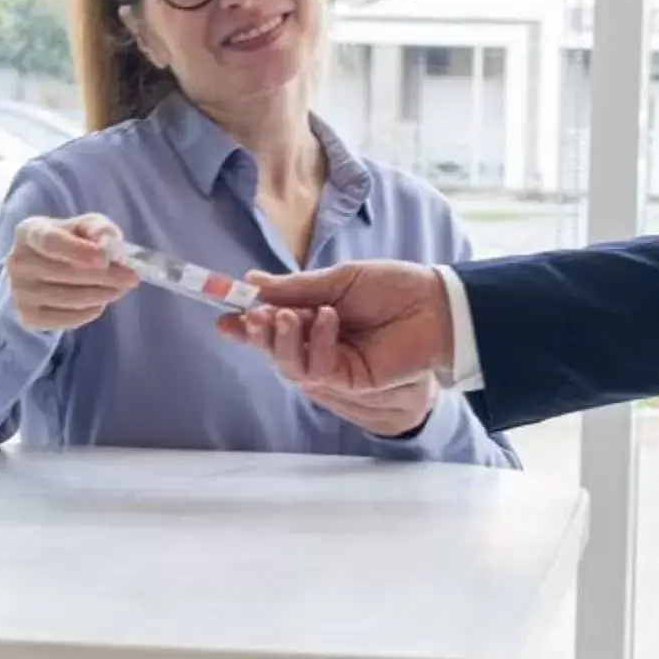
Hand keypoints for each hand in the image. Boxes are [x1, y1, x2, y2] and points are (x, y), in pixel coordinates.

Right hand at [3, 213, 137, 332]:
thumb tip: (108, 247)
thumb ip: (100, 230)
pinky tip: (99, 302)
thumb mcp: (84, 227)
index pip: (51, 241)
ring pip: (69, 298)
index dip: (77, 251)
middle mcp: (18, 262)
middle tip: (132, 279)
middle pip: (66, 273)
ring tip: (119, 289)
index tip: (104, 260)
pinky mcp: (27, 316)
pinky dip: (89, 312)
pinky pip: (66, 319)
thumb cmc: (67, 242)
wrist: (37, 271)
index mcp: (29, 232)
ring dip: (102, 295)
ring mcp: (19, 291)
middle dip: (105, 277)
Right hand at [238, 278, 442, 436]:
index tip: (223, 317)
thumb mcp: (338, 279)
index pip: (271, 326)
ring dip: (281, 341)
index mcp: (313, 318)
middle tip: (252, 317)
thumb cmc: (392, 287)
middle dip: (257, 334)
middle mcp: (319, 344)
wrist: (436, 303)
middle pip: (274, 350)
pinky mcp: (352, 380)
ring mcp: (335, 364)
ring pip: (290, 365)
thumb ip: (296, 288)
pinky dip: (317, 343)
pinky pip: (320, 369)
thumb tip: (251, 282)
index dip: (245, 324)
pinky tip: (328, 320)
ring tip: (287, 316)